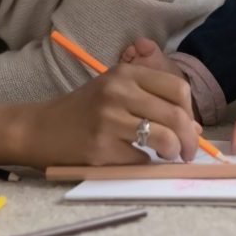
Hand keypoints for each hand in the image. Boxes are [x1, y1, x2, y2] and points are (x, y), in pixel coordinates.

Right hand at [21, 63, 201, 168]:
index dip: (190, 111)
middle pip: (175, 114)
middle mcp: (118, 90)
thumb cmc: (84, 110)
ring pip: (163, 137)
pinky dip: (145, 162)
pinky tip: (134, 157)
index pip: (177, 87)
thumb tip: (195, 127)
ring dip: (173, 152)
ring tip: (168, 156)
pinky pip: (140, 158)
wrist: (40, 128)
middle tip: (187, 151)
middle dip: (189, 138)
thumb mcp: (117, 93)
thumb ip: (153, 102)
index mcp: (125, 73)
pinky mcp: (100, 147)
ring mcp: (108, 118)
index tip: (189, 126)